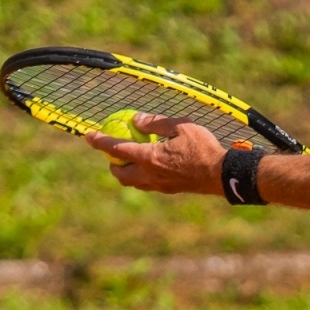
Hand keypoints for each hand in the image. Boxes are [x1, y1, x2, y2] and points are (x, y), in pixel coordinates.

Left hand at [83, 113, 223, 195]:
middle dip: (112, 164)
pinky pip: (147, 184)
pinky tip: (153, 165)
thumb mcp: (180, 126)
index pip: (116, 149)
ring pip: (133, 182)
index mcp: (149, 157)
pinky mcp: (169, 190)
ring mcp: (159, 185)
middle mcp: (149, 174)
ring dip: (126, 171)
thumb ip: (155, 123)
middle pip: (120, 174)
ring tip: (132, 159)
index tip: (88, 135)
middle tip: (114, 152)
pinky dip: (142, 175)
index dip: (100, 141)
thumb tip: (136, 120)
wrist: (221, 174)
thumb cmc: (203, 146)